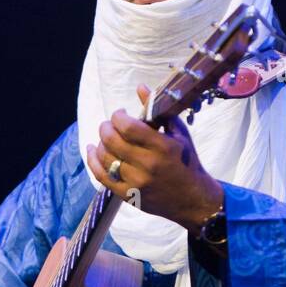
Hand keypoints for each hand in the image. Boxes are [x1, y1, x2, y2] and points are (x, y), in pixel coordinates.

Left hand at [86, 84, 223, 234]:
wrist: (193, 199)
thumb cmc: (187, 161)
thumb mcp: (179, 133)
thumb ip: (158, 110)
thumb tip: (140, 87)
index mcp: (162, 146)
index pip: (128, 126)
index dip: (118, 116)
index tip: (121, 113)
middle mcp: (147, 164)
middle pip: (111, 140)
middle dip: (106, 127)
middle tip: (110, 125)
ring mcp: (136, 182)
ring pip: (105, 157)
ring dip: (100, 143)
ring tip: (106, 138)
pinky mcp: (128, 196)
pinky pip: (102, 176)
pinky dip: (93, 161)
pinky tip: (92, 151)